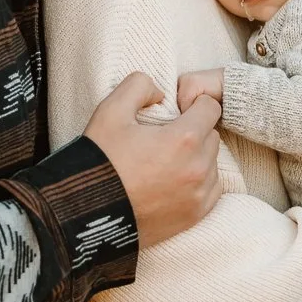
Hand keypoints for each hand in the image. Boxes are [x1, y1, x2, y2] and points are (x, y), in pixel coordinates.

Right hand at [85, 72, 221, 245]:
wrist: (88, 215)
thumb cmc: (100, 162)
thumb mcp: (111, 111)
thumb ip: (139, 86)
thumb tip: (160, 93)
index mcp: (184, 139)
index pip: (210, 107)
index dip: (193, 104)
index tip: (177, 112)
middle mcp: (198, 168)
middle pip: (212, 136)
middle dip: (194, 131)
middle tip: (165, 138)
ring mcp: (199, 195)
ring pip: (213, 163)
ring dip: (197, 158)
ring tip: (166, 162)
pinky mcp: (195, 216)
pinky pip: (212, 189)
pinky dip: (198, 182)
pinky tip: (174, 181)